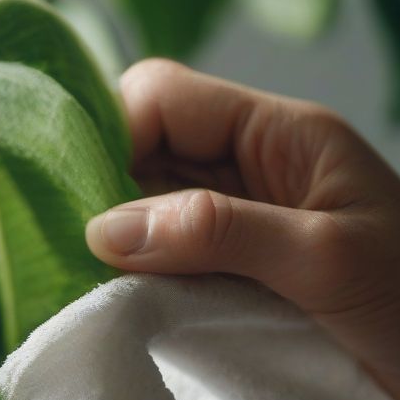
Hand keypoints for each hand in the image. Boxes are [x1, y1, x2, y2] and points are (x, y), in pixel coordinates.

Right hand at [86, 59, 399, 399]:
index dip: (113, 131)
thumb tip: (104, 230)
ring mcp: (232, 227)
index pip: (165, 98)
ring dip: (112, 243)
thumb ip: (219, 231)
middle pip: (142, 150)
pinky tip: (112, 302)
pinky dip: (129, 278)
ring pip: (140, 209)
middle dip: (100, 191)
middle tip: (71, 248)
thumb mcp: (327, 259)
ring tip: (85, 281)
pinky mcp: (222, 278)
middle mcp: (246, 172)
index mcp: (278, 137)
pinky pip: (156, 261)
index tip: (79, 200)